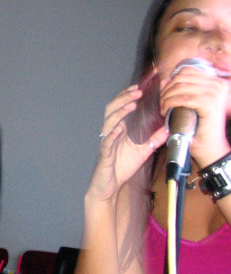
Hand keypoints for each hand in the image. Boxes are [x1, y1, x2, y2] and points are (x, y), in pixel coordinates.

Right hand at [87, 85, 167, 201]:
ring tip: (130, 103)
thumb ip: (154, 139)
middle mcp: (110, 133)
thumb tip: (169, 128)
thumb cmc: (121, 168)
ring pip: (108, 122)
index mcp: (119, 130)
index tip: (140, 87)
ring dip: (119, 112)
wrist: (109, 187)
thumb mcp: (143, 151)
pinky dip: (112, 134)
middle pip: (112, 110)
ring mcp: (106, 143)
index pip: (120, 108)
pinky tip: (119, 128)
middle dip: (123, 98)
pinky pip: (106, 141)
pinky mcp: (104, 154)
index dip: (127, 96)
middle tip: (137, 91)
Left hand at [160, 67, 230, 166]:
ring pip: (180, 87)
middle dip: (166, 90)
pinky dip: (169, 104)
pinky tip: (165, 112)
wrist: (209, 147)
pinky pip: (182, 99)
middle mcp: (218, 84)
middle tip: (162, 103)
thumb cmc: (199, 127)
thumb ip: (178, 90)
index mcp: (216, 82)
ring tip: (163, 108)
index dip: (171, 80)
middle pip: (182, 77)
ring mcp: (215, 93)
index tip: (165, 93)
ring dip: (166, 98)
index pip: (187, 71)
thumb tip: (164, 80)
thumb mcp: (188, 105)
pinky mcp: (209, 104)